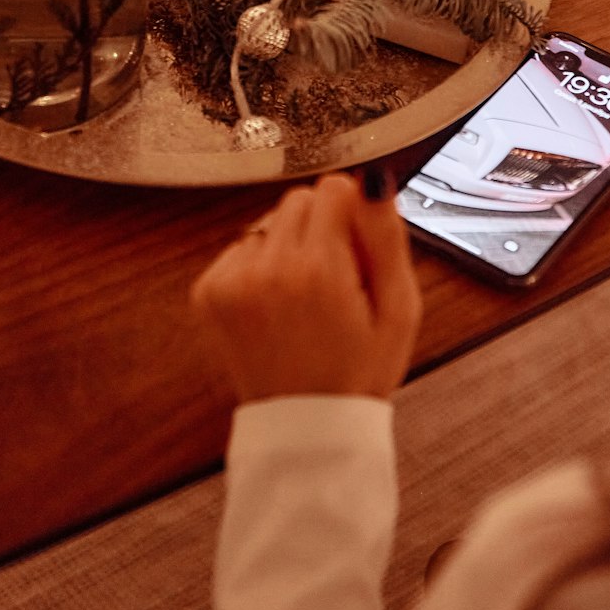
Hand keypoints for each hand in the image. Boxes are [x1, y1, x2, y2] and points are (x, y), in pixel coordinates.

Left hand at [191, 171, 421, 402]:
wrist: (307, 428)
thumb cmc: (358, 373)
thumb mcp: (399, 309)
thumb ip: (387, 237)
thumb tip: (374, 181)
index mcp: (318, 270)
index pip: (333, 187)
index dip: (352, 217)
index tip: (356, 252)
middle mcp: (268, 270)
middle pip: (300, 199)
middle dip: (321, 228)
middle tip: (335, 280)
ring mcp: (232, 281)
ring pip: (270, 221)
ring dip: (289, 246)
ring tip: (305, 298)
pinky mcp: (210, 291)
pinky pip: (242, 247)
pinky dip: (260, 267)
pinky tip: (278, 306)